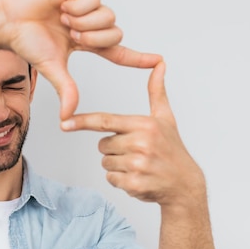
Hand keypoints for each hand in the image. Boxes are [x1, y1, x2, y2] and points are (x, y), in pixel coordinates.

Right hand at [0, 0, 161, 119]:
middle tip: (72, 36)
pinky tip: (61, 6)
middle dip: (94, 39)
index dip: (137, 58)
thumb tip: (68, 117)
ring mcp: (86, 6)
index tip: (158, 62)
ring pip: (108, 17)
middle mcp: (90, 24)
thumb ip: (67, 90)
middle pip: (115, 34)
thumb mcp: (53, 69)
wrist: (10, 21)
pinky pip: (94, 0)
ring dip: (85, 23)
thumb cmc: (27, 42)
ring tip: (64, 21)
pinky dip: (76, 7)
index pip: (117, 52)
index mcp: (86, 42)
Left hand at [60, 62, 204, 206]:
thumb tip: (160, 64)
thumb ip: (156, 91)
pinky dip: (121, 180)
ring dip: (117, 165)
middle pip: (103, 145)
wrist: (184, 184)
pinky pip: (111, 179)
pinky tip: (139, 177)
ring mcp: (137, 165)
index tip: (64, 123)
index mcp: (144, 126)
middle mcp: (140, 144)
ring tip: (139, 165)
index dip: (83, 122)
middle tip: (136, 152)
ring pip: (106, 163)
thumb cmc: (172, 149)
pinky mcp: (134, 184)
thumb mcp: (165, 118)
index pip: (105, 121)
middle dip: (114, 149)